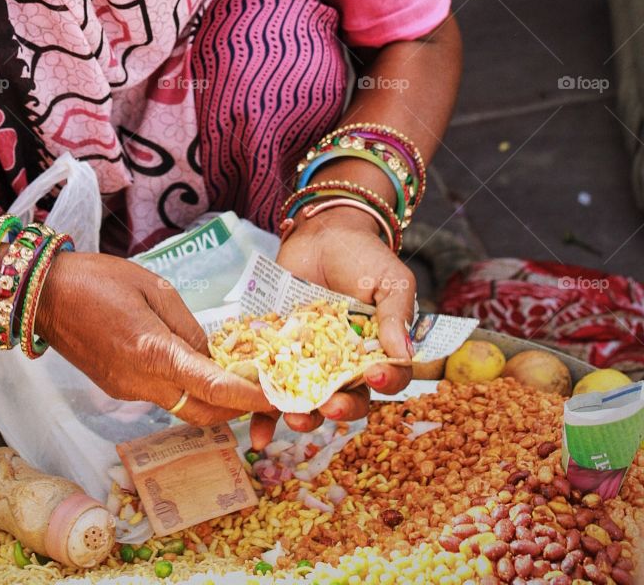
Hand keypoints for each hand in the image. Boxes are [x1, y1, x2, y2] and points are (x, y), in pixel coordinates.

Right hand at [35, 252, 268, 425]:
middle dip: (236, 408)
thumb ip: (185, 323)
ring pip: (181, 407)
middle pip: (201, 412)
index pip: (212, 386)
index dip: (249, 396)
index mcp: (154, 352)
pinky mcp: (117, 388)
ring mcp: (127, 390)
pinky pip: (160, 395)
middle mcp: (142, 382)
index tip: (276, 397)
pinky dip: (183, 387)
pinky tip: (189, 363)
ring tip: (231, 373)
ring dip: (210, 398)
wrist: (44, 295)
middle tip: (261, 389)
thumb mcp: (152, 286)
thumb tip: (207, 353)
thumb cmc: (98, 279)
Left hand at [250, 208, 414, 449]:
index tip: (375, 377)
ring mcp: (311, 360)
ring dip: (303, 416)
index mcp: (378, 351)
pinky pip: (273, 387)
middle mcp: (345, 364)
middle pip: (348, 399)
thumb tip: (404, 354)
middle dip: (340, 408)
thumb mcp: (389, 281)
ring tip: (294, 417)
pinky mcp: (280, 353)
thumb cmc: (362, 256)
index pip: (388, 378)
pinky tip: (258, 431)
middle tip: (330, 405)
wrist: (321, 233)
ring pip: (310, 400)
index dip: (384, 383)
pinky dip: (265, 413)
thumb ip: (396, 314)